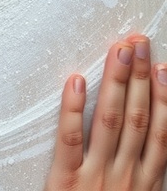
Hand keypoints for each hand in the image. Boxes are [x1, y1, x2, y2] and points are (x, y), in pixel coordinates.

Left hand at [46, 34, 166, 190]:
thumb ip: (142, 176)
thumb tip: (156, 140)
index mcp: (142, 186)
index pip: (161, 135)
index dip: (165, 99)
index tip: (163, 68)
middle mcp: (123, 179)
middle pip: (137, 119)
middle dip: (139, 78)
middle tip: (139, 42)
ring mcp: (95, 179)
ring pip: (110, 122)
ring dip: (116, 83)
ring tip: (119, 50)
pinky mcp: (64, 183)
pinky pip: (70, 140)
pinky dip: (73, 109)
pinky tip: (76, 80)